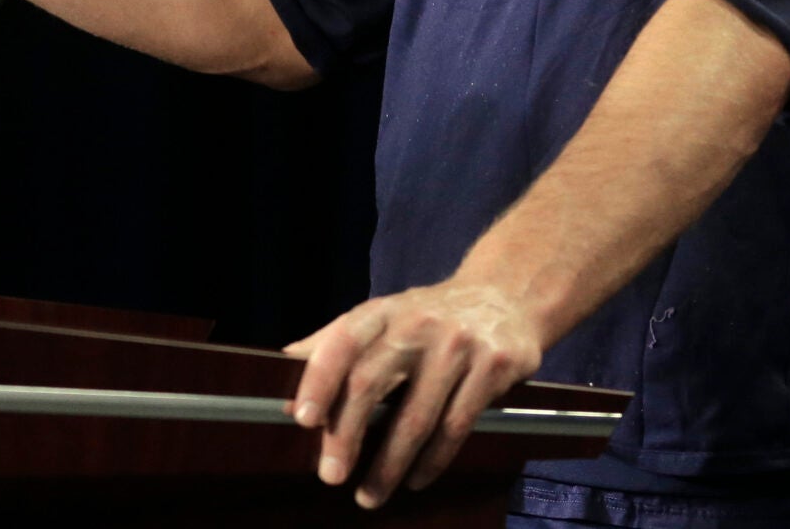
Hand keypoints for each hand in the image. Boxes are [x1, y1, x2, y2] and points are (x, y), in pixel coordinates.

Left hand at [282, 280, 544, 508]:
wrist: (508, 294)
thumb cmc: (431, 314)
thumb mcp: (385, 316)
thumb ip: (337, 340)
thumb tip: (281, 367)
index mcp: (384, 311)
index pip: (343, 340)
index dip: (320, 378)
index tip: (302, 419)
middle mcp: (419, 323)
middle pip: (372, 382)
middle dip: (347, 435)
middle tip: (331, 475)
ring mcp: (459, 344)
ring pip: (416, 416)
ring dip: (389, 465)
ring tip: (369, 495)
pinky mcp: (493, 367)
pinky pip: (456, 426)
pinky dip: (432, 461)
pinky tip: (416, 480)